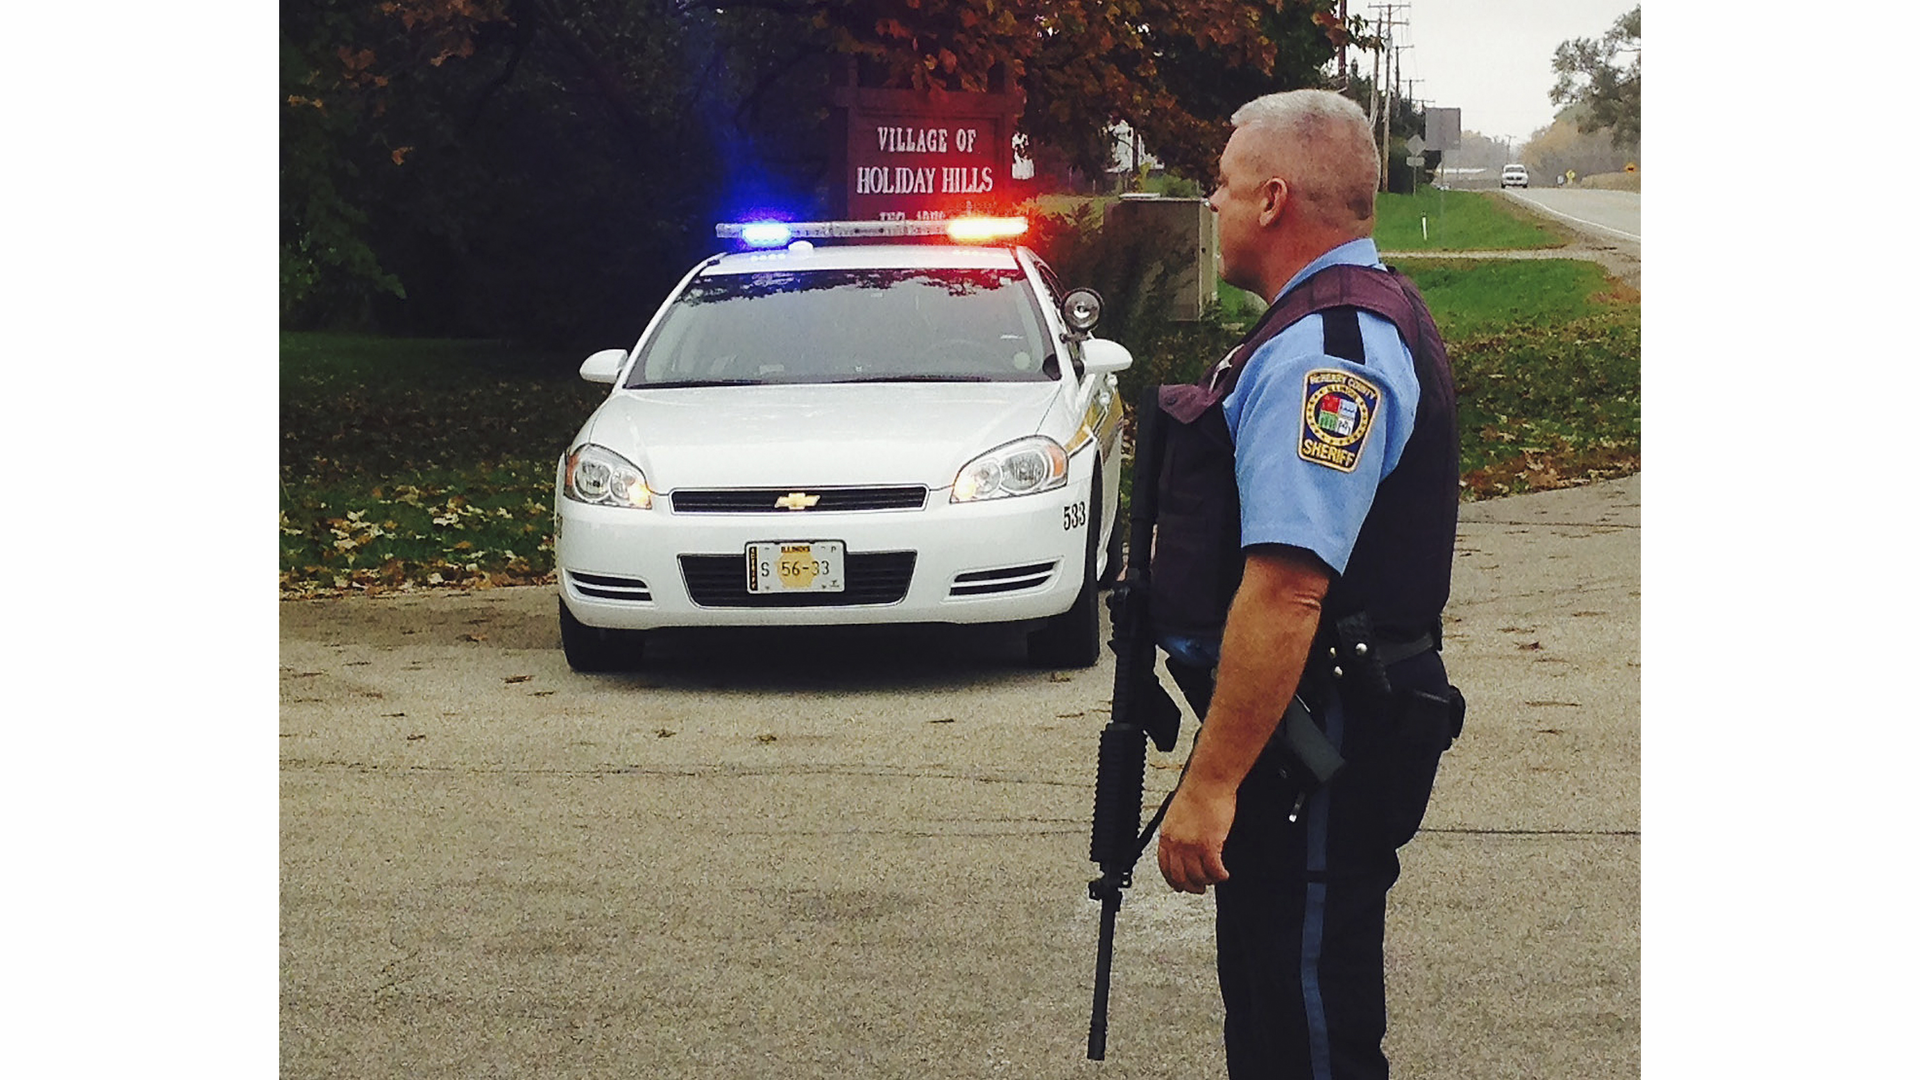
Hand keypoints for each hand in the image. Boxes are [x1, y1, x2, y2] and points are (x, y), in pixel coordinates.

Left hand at [1156, 777, 1235, 893]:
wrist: (1208, 782)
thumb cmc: (1197, 792)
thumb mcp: (1177, 814)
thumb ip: (1178, 833)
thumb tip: (1182, 846)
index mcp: (1167, 835)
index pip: (1165, 867)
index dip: (1173, 880)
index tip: (1179, 885)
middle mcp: (1177, 844)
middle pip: (1180, 876)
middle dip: (1191, 886)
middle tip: (1200, 888)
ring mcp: (1192, 846)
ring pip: (1198, 876)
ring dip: (1208, 880)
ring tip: (1215, 877)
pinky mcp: (1209, 846)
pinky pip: (1214, 870)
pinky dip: (1220, 875)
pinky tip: (1224, 874)